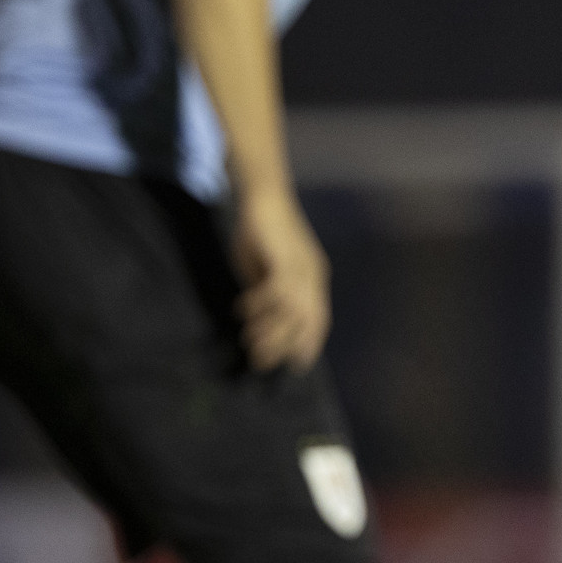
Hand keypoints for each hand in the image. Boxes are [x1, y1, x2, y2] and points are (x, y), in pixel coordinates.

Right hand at [232, 187, 329, 371]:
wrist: (261, 196)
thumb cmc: (260, 234)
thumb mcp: (263, 272)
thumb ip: (267, 296)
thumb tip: (261, 324)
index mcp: (313, 280)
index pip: (318, 320)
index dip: (308, 344)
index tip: (295, 366)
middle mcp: (313, 275)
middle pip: (307, 321)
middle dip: (283, 346)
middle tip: (259, 360)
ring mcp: (302, 266)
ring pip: (293, 311)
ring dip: (270, 330)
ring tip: (248, 339)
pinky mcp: (285, 257)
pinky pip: (278, 291)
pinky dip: (261, 305)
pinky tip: (243, 309)